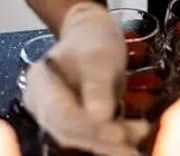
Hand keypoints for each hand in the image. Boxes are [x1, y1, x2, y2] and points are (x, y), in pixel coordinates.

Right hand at [23, 2, 147, 155]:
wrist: (92, 34)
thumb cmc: (92, 40)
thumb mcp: (99, 56)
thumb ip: (97, 85)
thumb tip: (100, 117)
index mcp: (41, 85)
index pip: (61, 115)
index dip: (88, 128)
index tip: (118, 133)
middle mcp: (42, 105)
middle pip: (68, 132)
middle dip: (101, 140)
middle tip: (132, 144)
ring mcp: (56, 115)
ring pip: (81, 138)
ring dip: (110, 143)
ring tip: (138, 135)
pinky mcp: (74, 122)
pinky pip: (90, 136)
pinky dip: (111, 140)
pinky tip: (131, 137)